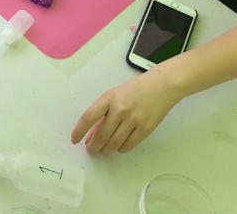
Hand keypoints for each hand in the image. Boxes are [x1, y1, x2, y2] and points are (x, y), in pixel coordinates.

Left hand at [70, 68, 184, 153]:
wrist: (162, 85)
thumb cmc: (135, 88)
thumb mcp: (115, 95)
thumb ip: (104, 112)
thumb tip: (92, 133)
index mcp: (109, 98)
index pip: (89, 117)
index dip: (79, 130)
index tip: (74, 140)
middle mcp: (120, 109)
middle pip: (101, 134)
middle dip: (93, 145)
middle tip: (91, 149)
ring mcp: (134, 120)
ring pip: (114, 143)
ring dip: (106, 150)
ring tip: (103, 150)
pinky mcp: (146, 129)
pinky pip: (129, 145)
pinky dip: (121, 149)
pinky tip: (118, 147)